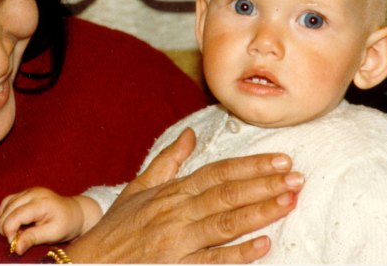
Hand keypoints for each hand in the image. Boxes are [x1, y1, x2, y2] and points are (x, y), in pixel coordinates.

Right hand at [0, 187, 101, 254]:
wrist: (75, 213)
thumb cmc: (66, 224)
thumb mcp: (53, 234)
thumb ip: (33, 239)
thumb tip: (15, 248)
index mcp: (42, 202)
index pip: (16, 215)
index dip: (9, 231)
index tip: (13, 244)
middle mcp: (33, 193)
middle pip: (7, 210)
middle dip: (5, 228)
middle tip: (15, 241)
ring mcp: (28, 191)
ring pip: (5, 205)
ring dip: (5, 220)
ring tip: (16, 233)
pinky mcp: (25, 193)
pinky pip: (8, 202)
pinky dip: (6, 214)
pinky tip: (15, 224)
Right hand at [64, 128, 302, 262]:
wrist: (89, 264)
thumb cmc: (115, 229)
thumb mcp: (138, 188)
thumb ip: (168, 162)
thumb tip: (190, 134)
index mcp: (170, 192)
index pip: (217, 172)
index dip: (250, 166)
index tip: (279, 160)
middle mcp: (176, 213)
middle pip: (226, 194)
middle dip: (264, 184)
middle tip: (296, 177)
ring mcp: (177, 242)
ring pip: (224, 223)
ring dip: (259, 212)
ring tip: (289, 201)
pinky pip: (212, 261)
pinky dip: (238, 254)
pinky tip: (263, 245)